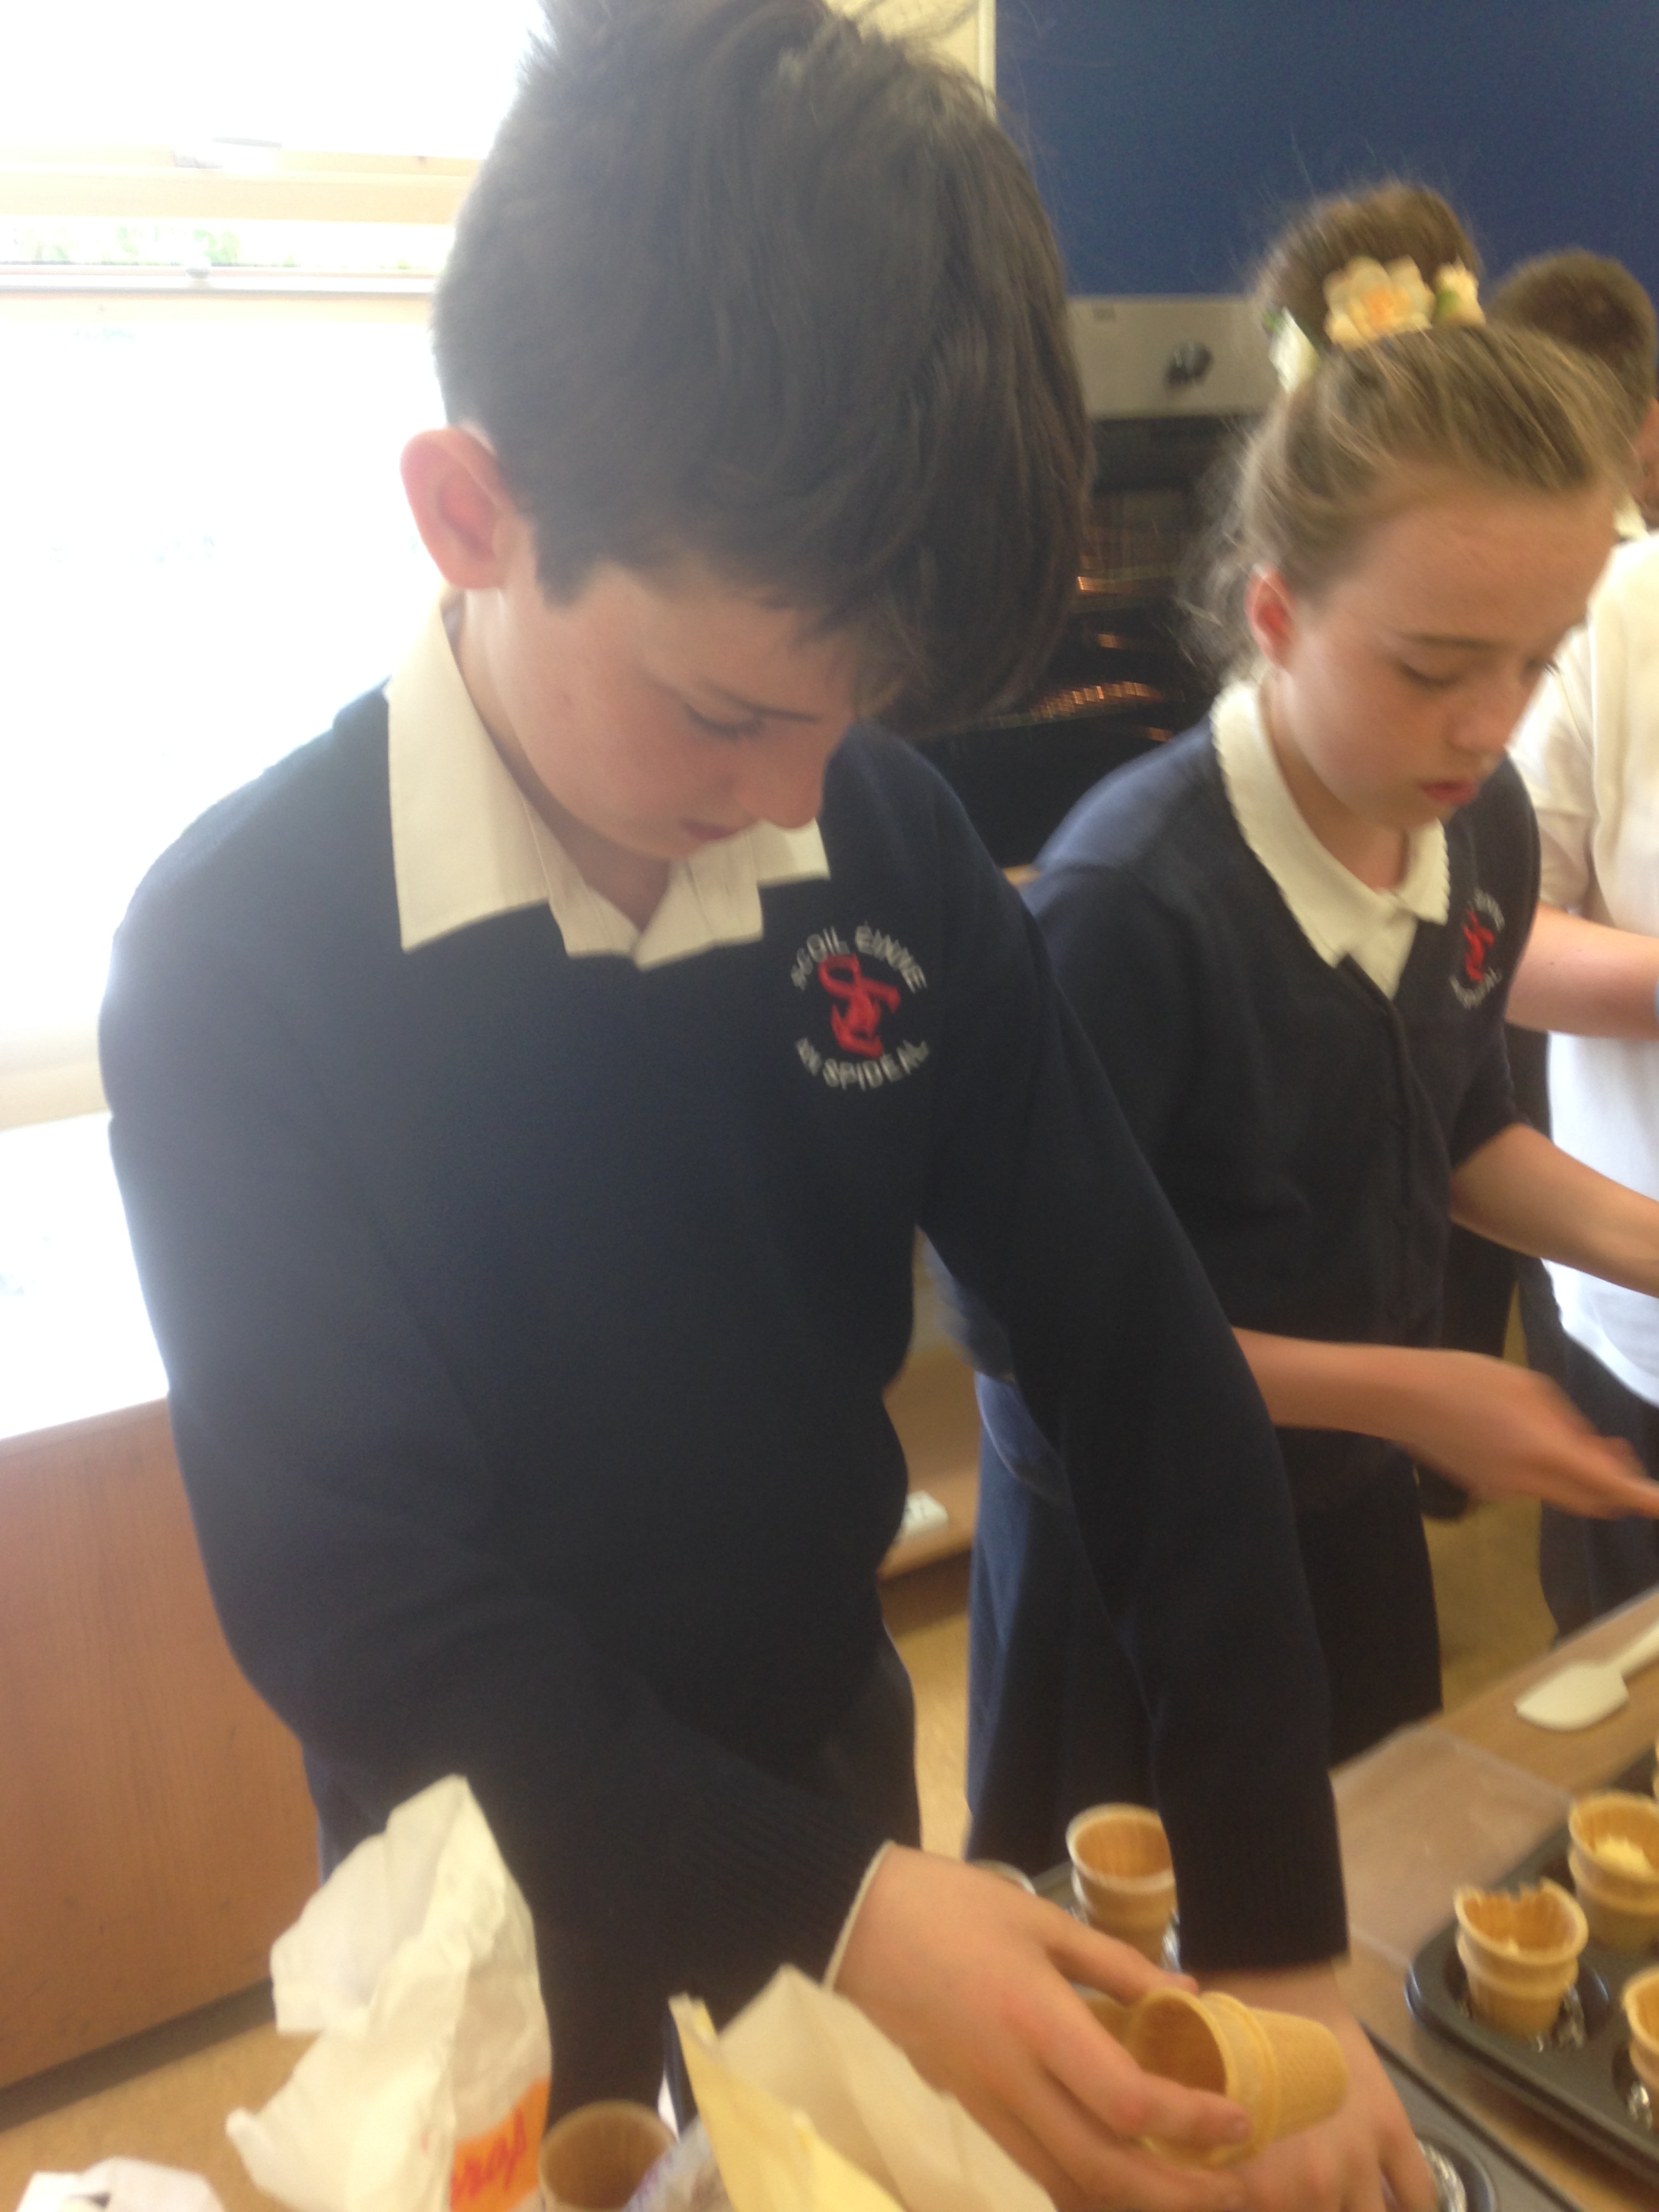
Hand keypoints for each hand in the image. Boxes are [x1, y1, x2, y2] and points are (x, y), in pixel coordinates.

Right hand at [836, 1846, 1254, 2210]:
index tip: (1240, 2117)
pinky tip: (1120, 2173)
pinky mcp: (969, 2110)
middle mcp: (1013, 2079)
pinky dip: (1087, 2185)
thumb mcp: (1039, 1917)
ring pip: (1068, 2183)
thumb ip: (1115, 1961)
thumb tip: (1188, 1993)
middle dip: (1178, 2193)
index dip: (1191, 2121)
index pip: (1127, 2101)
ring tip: (1188, 2190)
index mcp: (1036, 2020)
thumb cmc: (952, 1906)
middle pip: (1105, 2170)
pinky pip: (1036, 2168)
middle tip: (1235, 2190)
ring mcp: (986, 2104)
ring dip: (1135, 2200)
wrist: (858, 1922)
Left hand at [1196, 1967, 1435, 2211]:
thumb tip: (1227, 2196)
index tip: (1272, 2199)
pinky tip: (1396, 2204)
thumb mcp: (1212, 2126)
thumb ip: (1226, 2174)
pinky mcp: (1392, 2130)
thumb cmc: (1225, 2053)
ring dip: (1362, 2209)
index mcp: (1262, 2190)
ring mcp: (1358, 2160)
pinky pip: (1419, 2196)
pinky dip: (1413, 2208)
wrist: (1269, 1988)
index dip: (1264, 2209)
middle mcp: (1314, 2187)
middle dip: (1320, 2210)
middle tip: (1312, 2193)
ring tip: (1351, 2198)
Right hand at [1395, 1350, 1657, 1518]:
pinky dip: (1543, 1468)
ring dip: (1575, 1470)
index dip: (1643, 1498)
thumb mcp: (1526, 1385)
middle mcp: (1527, 1482)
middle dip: (1614, 1486)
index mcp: (1542, 1451)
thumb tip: (1592, 1450)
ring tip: (1557, 1426)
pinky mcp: (1484, 1489)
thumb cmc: (1465, 1377)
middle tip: (1619, 1454)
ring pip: (1559, 1490)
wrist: (1401, 1398)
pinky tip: (1522, 1435)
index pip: (1608, 1486)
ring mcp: (1503, 1490)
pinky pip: (1529, 1484)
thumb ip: (1566, 1422)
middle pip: (1590, 1501)